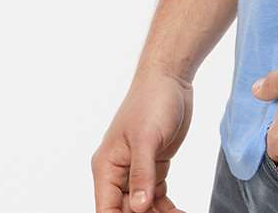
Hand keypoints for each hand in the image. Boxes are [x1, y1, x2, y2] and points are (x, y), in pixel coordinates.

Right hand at [91, 63, 192, 212]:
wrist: (170, 78)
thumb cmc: (152, 100)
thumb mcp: (146, 138)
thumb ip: (141, 174)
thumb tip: (138, 208)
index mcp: (107, 167)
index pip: (107, 209)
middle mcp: (118, 173)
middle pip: (126, 211)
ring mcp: (136, 170)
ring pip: (143, 207)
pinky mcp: (154, 166)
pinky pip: (156, 197)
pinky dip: (168, 208)